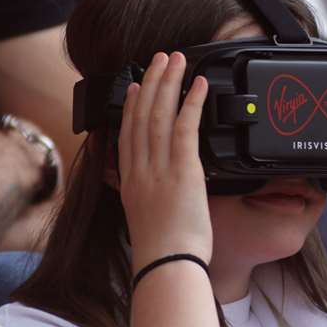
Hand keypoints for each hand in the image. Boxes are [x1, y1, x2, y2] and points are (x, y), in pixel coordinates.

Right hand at [118, 52, 211, 270]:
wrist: (168, 267)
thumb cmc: (163, 254)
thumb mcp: (145, 221)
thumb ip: (146, 198)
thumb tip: (152, 193)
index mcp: (130, 182)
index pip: (127, 134)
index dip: (132, 106)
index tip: (137, 86)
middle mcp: (140, 170)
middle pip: (141, 116)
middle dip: (151, 83)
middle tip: (160, 59)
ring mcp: (160, 169)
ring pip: (160, 115)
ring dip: (169, 83)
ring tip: (177, 60)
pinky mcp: (183, 171)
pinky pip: (185, 127)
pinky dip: (192, 102)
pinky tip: (199, 85)